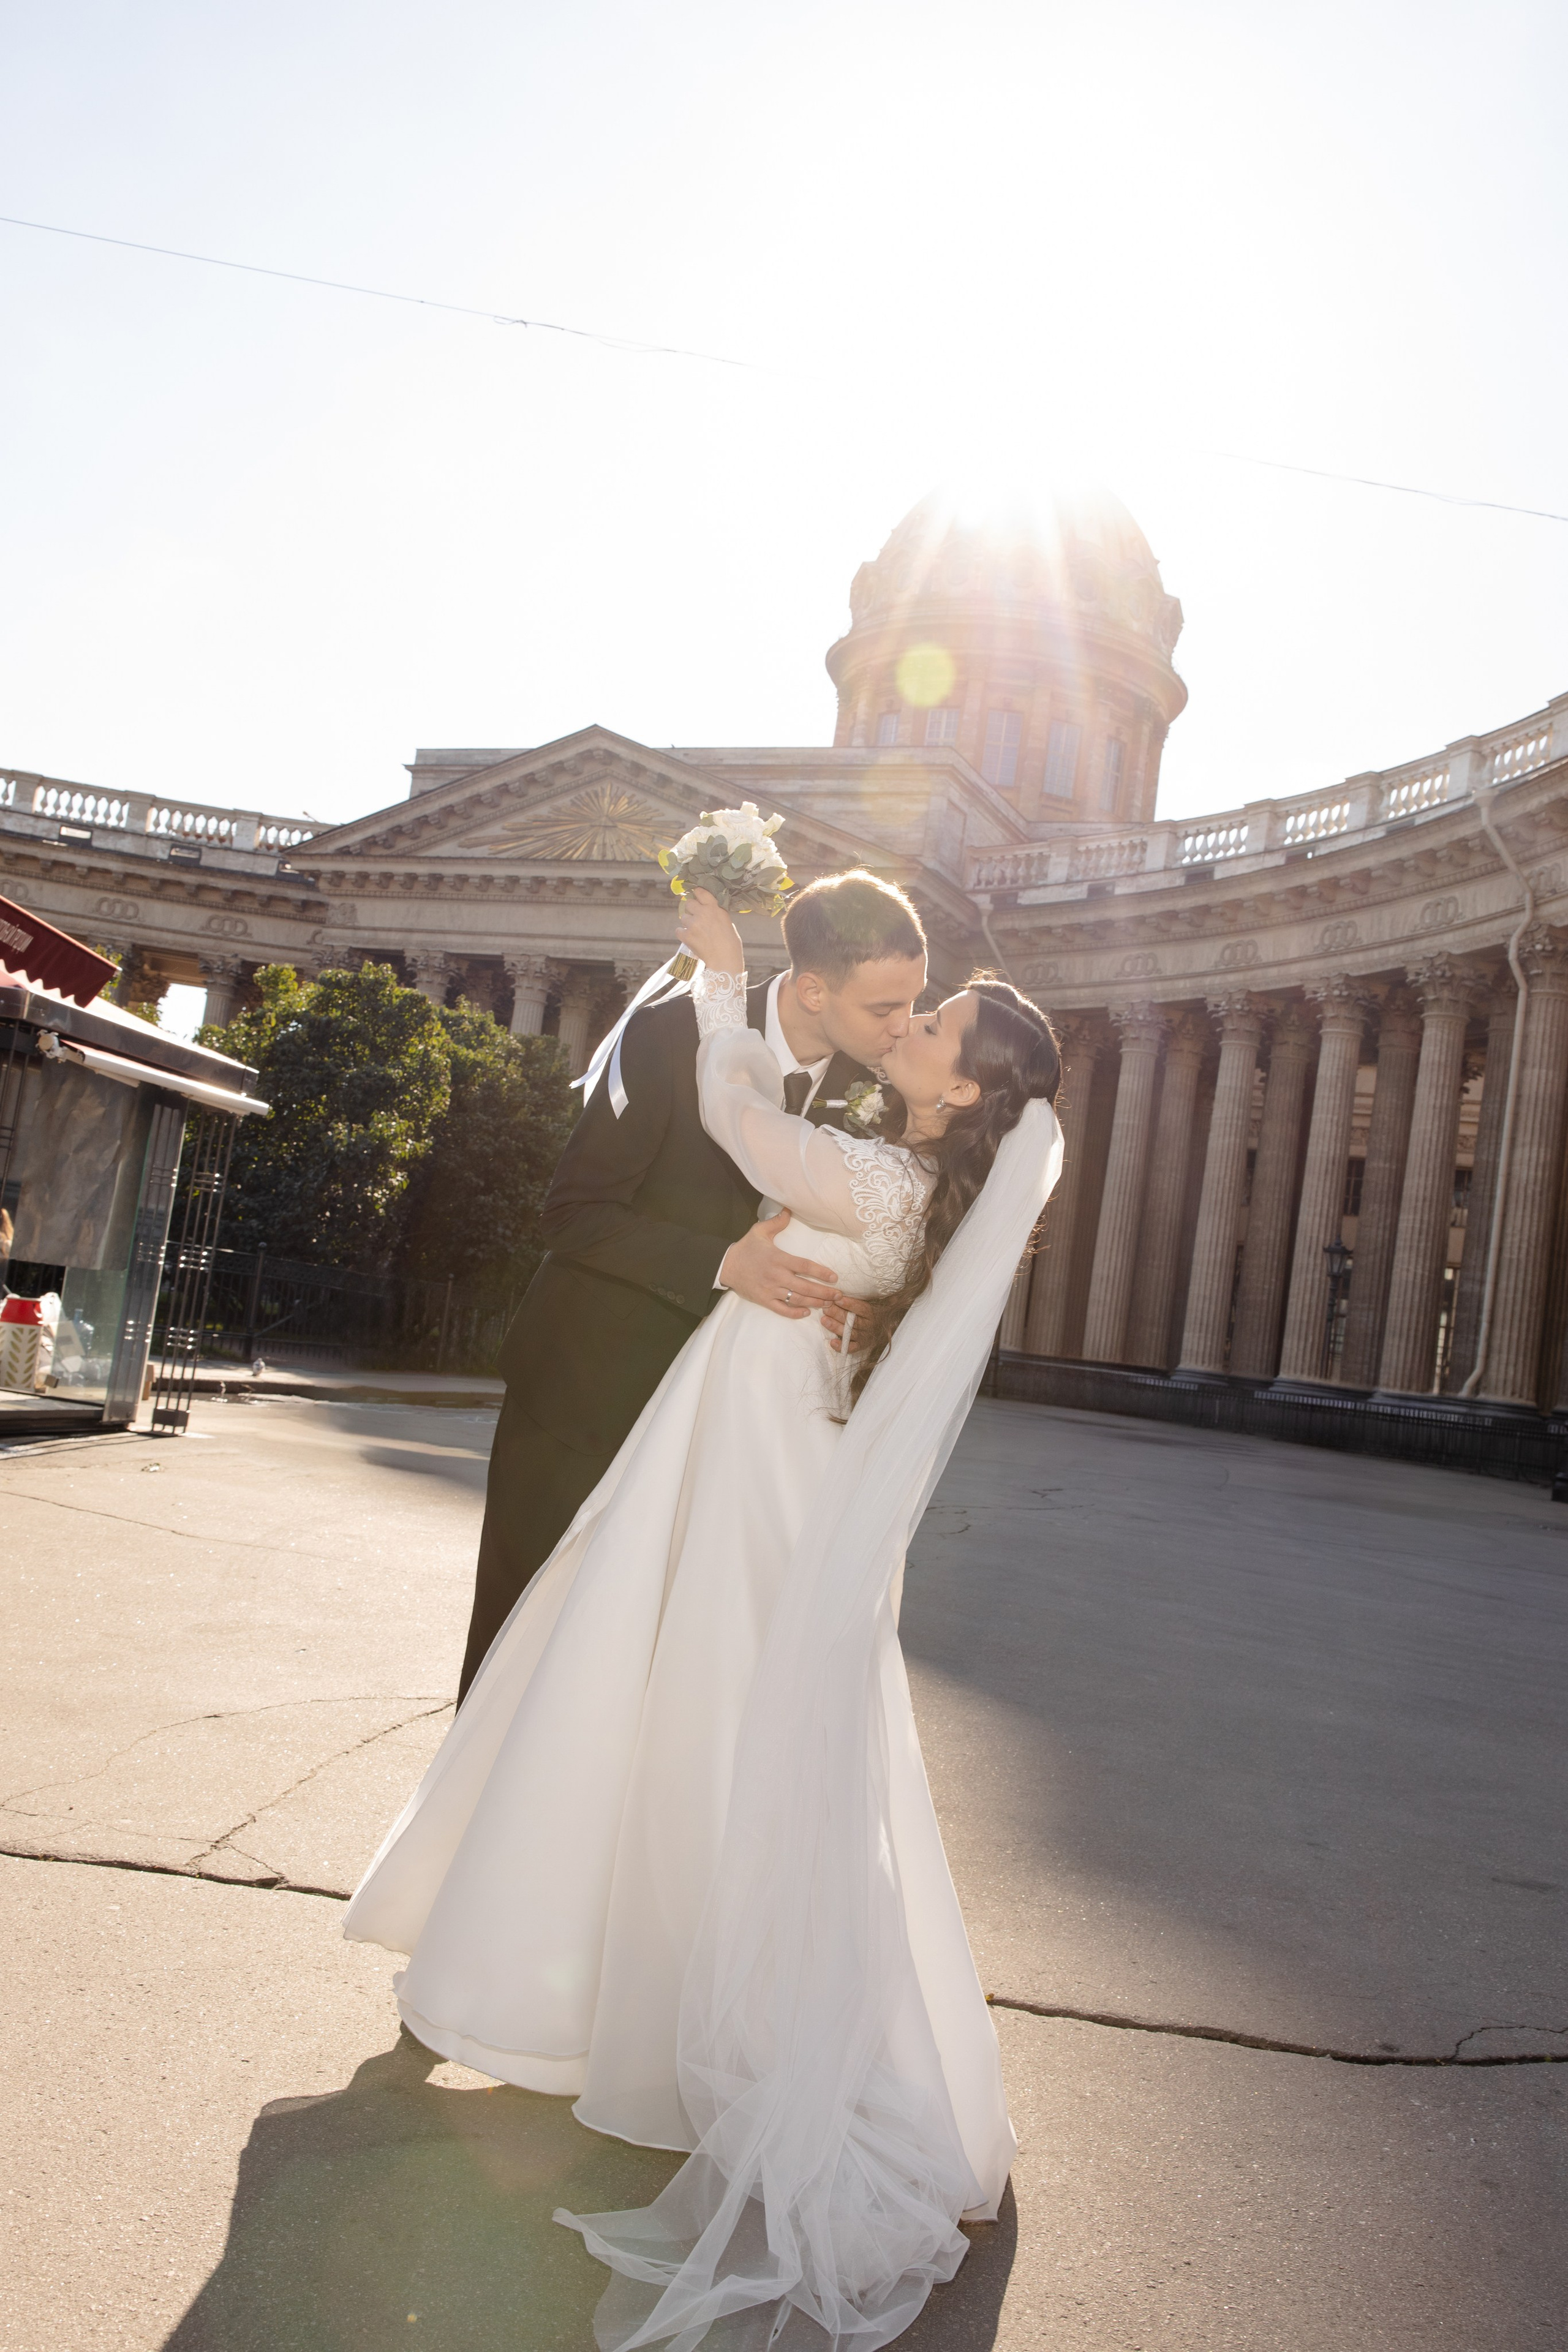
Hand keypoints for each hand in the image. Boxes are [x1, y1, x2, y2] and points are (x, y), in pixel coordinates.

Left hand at [677, 885, 744, 974]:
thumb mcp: (727, 923)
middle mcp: (703, 913)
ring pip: (683, 917)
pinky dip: (683, 935)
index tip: (697, 898)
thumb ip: (716, 914)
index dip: (697, 894)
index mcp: (715, 908)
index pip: (700, 891)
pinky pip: (678, 930)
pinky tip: (690, 939)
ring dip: (688, 923)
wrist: (725, 961)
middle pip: (688, 903)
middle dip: (691, 909)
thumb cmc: (730, 944)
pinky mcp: (686, 935)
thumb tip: (708, 911)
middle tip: (697, 918)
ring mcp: (693, 924)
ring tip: (696, 933)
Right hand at [719, 1210, 840, 1320]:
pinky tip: (806, 1313)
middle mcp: (777, 1276)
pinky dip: (795, 1313)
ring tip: (828, 1304)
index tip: (834, 1277)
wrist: (726, 1266)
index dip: (822, 1273)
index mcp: (779, 1258)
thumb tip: (789, 1209)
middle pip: (806, 1287)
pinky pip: (782, 1309)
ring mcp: (770, 1289)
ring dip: (815, 1303)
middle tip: (839, 1296)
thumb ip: (777, 1222)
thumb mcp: (759, 1231)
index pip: (805, 1266)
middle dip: (824, 1292)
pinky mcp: (764, 1300)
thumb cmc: (745, 1248)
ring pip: (797, 1299)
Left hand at [821, 1292, 872, 1353]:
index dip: (849, 1304)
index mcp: (870, 1312)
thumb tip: (845, 1290)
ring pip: (849, 1333)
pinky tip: (832, 1342)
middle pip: (852, 1320)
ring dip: (836, 1327)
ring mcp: (864, 1337)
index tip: (837, 1299)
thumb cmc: (866, 1313)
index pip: (860, 1308)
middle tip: (825, 1308)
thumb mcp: (867, 1303)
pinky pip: (851, 1348)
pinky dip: (841, 1346)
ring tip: (824, 1320)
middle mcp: (868, 1325)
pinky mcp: (860, 1346)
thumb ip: (857, 1299)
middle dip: (837, 1313)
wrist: (878, 1330)